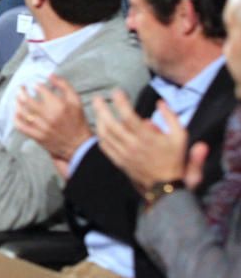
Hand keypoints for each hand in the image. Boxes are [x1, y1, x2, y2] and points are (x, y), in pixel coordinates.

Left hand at [14, 74, 91, 175]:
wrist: (79, 145)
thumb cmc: (77, 121)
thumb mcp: (76, 100)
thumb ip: (64, 85)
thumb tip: (51, 75)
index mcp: (59, 105)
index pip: (41, 90)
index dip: (36, 85)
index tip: (36, 84)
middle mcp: (49, 116)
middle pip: (27, 100)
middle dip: (21, 91)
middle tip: (21, 88)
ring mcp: (41, 127)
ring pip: (22, 111)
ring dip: (17, 102)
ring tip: (17, 97)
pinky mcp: (37, 136)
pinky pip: (20, 126)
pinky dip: (16, 118)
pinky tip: (17, 112)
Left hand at [93, 91, 207, 192]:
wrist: (167, 186)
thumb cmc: (174, 159)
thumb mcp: (181, 137)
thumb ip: (171, 118)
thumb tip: (160, 103)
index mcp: (147, 138)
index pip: (129, 117)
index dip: (121, 103)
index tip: (117, 92)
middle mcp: (133, 145)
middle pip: (111, 125)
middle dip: (101, 109)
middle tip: (97, 98)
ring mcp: (124, 154)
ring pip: (105, 135)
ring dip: (99, 120)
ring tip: (97, 110)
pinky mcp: (119, 161)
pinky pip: (105, 147)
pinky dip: (100, 135)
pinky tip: (100, 127)